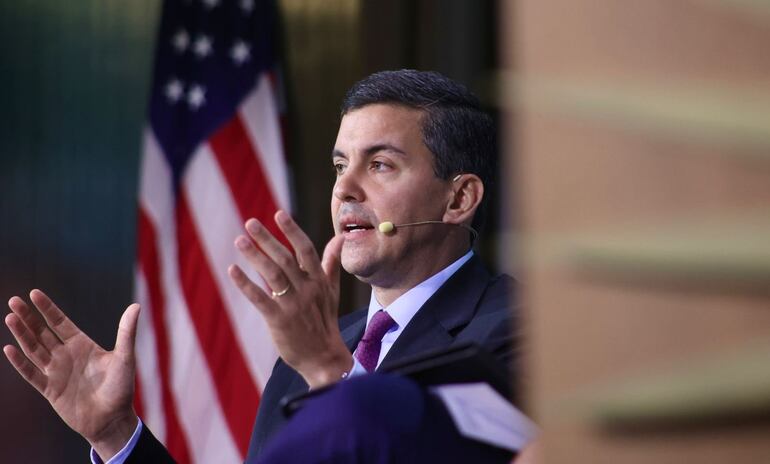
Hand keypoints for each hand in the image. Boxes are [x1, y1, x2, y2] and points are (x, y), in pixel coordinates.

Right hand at [3, 290, 139, 459]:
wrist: (112, 419)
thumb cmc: (121, 388)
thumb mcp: (125, 357)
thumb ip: (126, 332)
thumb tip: (136, 306)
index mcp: (82, 345)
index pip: (60, 322)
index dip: (47, 308)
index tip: (34, 293)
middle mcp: (66, 356)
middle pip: (42, 332)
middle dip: (28, 317)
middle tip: (14, 301)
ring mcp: (56, 372)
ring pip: (34, 349)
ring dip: (22, 334)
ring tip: (10, 317)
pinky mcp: (50, 390)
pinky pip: (31, 373)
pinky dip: (20, 362)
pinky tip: (10, 348)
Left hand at [228, 210, 350, 388]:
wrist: (324, 358)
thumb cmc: (324, 322)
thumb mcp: (332, 290)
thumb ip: (331, 263)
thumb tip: (340, 237)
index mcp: (318, 281)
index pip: (306, 250)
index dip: (292, 231)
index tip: (279, 214)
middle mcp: (307, 290)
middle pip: (285, 258)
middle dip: (267, 239)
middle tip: (250, 222)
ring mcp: (293, 305)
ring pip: (272, 275)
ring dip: (255, 256)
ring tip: (240, 241)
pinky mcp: (279, 321)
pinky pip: (260, 299)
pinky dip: (246, 284)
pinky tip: (233, 270)